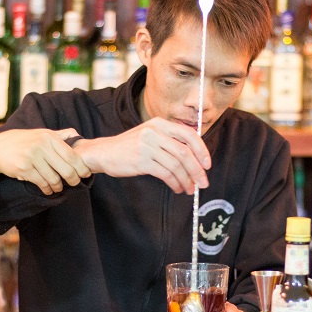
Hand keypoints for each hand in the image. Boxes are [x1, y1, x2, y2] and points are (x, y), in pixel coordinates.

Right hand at [0, 128, 91, 194]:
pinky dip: (47, 189)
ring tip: (59, 188)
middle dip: (73, 179)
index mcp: (49, 136)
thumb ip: (58, 135)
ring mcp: (33, 157)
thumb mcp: (40, 134)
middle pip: (66, 169)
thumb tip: (76, 134)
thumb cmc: (22, 142)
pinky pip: (42, 183)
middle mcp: (42, 145)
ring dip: (58, 186)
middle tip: (75, 183)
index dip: (81, 167)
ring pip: (54, 178)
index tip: (86, 174)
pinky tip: (48, 190)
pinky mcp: (24, 168)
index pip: (72, 155)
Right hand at [72, 117, 210, 193]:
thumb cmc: (130, 147)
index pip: (189, 134)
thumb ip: (169, 141)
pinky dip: (175, 182)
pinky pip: (165, 173)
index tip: (207, 164)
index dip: (202, 150)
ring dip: (186, 179)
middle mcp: (155, 131)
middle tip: (203, 182)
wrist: (104, 152)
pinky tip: (177, 188)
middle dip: (197, 169)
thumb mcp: (150, 135)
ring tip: (189, 189)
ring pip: (176, 164)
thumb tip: (195, 159)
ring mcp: (147, 145)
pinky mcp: (142, 160)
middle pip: (185, 152)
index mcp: (160, 123)